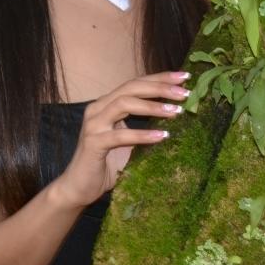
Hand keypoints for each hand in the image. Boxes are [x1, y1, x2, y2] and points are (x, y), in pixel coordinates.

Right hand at [49, 71, 189, 209]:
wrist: (79, 188)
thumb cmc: (108, 164)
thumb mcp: (130, 140)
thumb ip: (145, 125)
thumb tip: (177, 115)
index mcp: (107, 104)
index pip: (136, 83)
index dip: (160, 78)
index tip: (184, 77)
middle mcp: (98, 108)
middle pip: (131, 88)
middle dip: (160, 87)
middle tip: (184, 92)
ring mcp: (93, 124)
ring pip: (124, 104)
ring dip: (152, 106)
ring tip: (175, 111)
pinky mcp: (93, 143)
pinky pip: (120, 135)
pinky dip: (142, 135)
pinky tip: (161, 137)